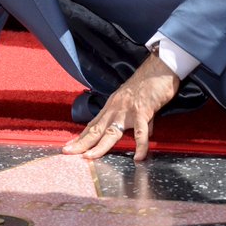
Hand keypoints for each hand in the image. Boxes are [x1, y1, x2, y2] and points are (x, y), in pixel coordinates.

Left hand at [62, 53, 179, 161]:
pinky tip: (138, 157)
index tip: (70, 146)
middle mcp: (116, 109)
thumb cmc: (149, 83)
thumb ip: (140, 119)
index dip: (81, 136)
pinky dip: (140, 145)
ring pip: (111, 132)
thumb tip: (146, 134)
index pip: (93, 124)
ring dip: (100, 146)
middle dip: (81, 142)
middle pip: (96, 129)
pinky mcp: (143, 111)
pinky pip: (141, 132)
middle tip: (67, 152)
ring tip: (90, 157)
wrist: (159, 68)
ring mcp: (128, 111)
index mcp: (112, 106)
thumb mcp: (137, 102)